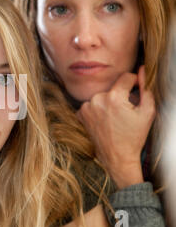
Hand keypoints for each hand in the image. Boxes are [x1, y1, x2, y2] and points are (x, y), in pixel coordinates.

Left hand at [76, 66, 155, 188]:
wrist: (117, 156)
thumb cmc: (134, 136)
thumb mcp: (147, 112)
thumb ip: (146, 88)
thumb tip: (143, 70)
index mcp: (114, 97)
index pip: (126, 77)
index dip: (134, 82)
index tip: (136, 91)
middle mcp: (96, 99)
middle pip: (113, 87)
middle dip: (121, 95)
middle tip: (126, 111)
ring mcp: (86, 107)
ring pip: (102, 95)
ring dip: (108, 101)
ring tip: (115, 118)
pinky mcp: (80, 114)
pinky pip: (92, 104)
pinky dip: (98, 109)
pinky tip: (105, 120)